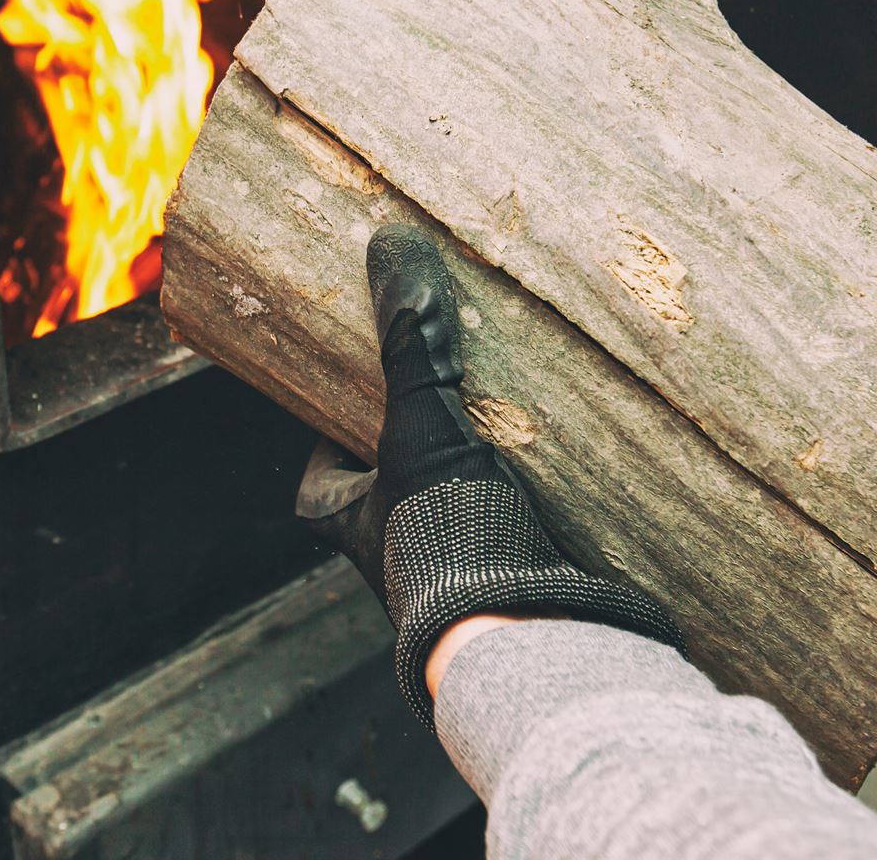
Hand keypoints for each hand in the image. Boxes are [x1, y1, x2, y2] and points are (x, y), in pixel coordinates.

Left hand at [296, 223, 684, 726]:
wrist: (521, 629)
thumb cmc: (445, 533)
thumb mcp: (420, 423)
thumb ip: (411, 343)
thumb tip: (390, 247)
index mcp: (339, 513)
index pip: (321, 448)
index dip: (337, 405)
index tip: (363, 360)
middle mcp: (382, 541)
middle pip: (389, 461)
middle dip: (416, 424)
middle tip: (446, 369)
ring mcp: (443, 555)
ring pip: (447, 484)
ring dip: (474, 450)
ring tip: (506, 396)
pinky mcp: (501, 565)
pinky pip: (503, 507)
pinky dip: (522, 481)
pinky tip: (555, 447)